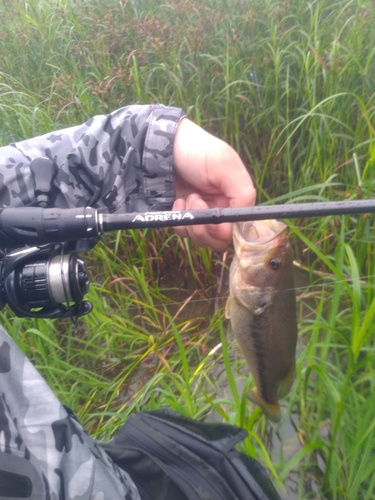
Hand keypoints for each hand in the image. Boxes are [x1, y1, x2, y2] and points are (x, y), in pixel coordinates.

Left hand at [172, 118, 255, 249]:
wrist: (164, 147)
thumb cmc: (197, 151)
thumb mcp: (224, 165)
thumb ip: (242, 192)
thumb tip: (244, 220)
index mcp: (237, 198)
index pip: (239, 228)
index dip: (226, 231)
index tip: (215, 223)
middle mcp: (222, 209)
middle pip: (220, 240)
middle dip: (206, 228)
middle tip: (196, 204)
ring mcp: (202, 214)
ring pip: (202, 239)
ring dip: (192, 223)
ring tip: (187, 198)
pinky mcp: (185, 216)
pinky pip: (185, 232)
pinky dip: (180, 222)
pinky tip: (178, 202)